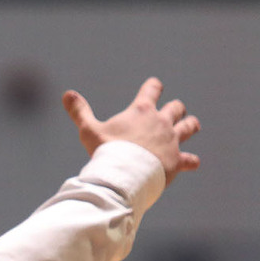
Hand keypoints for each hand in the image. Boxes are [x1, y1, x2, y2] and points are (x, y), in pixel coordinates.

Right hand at [62, 77, 200, 183]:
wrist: (124, 174)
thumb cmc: (106, 150)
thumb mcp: (89, 130)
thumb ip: (80, 112)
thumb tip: (67, 94)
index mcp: (141, 111)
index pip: (152, 89)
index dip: (153, 86)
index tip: (155, 86)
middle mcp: (161, 122)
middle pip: (176, 107)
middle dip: (175, 108)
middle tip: (174, 111)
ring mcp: (171, 140)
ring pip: (189, 127)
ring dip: (190, 126)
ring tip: (192, 126)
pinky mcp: (177, 159)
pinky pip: (189, 159)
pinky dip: (190, 160)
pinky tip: (192, 162)